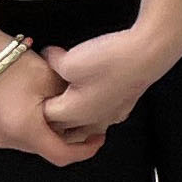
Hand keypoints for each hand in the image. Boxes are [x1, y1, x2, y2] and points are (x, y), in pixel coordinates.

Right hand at [0, 47, 102, 164]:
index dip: (84, 149)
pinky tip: (8, 103)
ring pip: (16, 140)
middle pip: (38, 146)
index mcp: (24, 130)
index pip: (62, 155)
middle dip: (55, 133)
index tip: (95, 140)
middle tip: (63, 112)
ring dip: (28, 127)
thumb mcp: (51, 76)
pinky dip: (6, 124)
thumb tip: (80, 109)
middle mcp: (0, 139)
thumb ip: (68, 99)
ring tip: (29, 100)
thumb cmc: (4, 60)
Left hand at [38, 18, 181, 136]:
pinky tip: (93, 92)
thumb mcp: (69, 60)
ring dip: (72, 117)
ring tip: (67, 98)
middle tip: (45, 96)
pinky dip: (92, 108)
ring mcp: (111, 114)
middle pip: (63, 128)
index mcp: (73, 114)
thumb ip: (52, 63)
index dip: (35, 102)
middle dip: (52, 115)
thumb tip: (50, 58)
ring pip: (84, 125)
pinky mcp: (125, 104)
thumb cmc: (110, 60)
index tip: (31, 88)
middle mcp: (92, 120)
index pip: (43, 118)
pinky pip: (102, 114)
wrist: (150, 52)